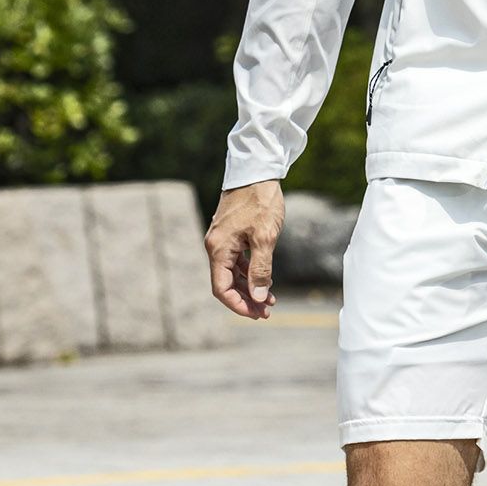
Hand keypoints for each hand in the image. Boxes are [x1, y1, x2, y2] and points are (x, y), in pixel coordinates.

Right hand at [205, 180, 284, 319]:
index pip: (221, 288)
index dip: (238, 305)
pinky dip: (250, 273)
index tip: (257, 313)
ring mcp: (223, 240)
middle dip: (246, 299)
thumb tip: (258, 296)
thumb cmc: (261, 202)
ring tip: (270, 299)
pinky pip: (237, 261)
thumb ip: (260, 269)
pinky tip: (265, 278)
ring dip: (250, 288)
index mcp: (219, 249)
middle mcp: (216, 246)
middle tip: (267, 311)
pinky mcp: (232, 234)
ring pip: (232, 273)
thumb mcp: (265, 238)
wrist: (257, 171)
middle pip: (226, 284)